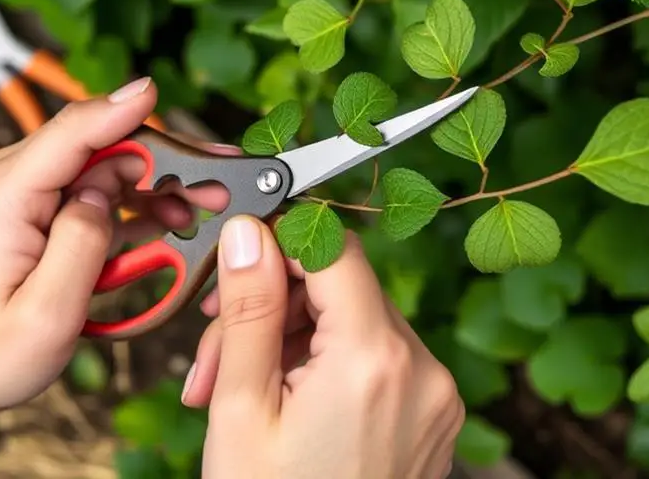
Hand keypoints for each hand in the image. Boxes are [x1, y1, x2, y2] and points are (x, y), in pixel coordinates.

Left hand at [0, 77, 233, 418]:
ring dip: (165, 184)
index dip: (120, 109)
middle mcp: (26, 182)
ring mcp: (43, 196)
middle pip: (106, 142)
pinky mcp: (59, 214)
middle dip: (166, 156)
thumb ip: (79, 245)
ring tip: (209, 206)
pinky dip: (149, 206)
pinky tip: (178, 222)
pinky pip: (113, 195)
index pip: (73, 132)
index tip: (158, 91)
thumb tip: (106, 194)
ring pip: (118, 168)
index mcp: (13, 195)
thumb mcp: (44, 312)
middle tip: (218, 179)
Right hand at [183, 216, 464, 478]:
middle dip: (271, 307)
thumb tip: (250, 231)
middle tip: (213, 352)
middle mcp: (422, 371)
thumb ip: (249, 312)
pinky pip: (376, 362)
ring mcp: (435, 397)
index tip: (238, 260)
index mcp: (375, 361)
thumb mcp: (242, 411)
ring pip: (355, 325)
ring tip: (234, 392)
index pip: (335, 250)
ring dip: (292, 341)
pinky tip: (280, 403)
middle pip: (341, 290)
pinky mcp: (432, 417)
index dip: (282, 242)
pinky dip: (326, 367)